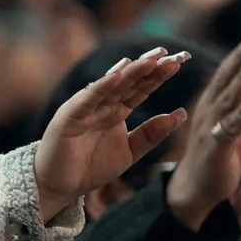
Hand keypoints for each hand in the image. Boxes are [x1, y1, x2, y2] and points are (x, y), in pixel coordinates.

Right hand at [34, 47, 190, 220]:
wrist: (60, 187)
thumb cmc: (90, 169)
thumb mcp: (129, 152)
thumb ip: (151, 134)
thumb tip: (180, 113)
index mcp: (117, 110)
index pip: (141, 87)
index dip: (159, 75)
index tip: (180, 61)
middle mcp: (102, 104)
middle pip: (129, 81)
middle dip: (150, 67)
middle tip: (172, 53)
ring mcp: (86, 108)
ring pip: (111, 85)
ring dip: (131, 71)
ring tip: (151, 59)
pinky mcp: (69, 116)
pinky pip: (87, 99)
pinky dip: (101, 87)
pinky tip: (117, 76)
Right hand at [167, 34, 240, 228]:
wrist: (199, 188)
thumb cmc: (223, 152)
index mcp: (215, 103)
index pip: (226, 76)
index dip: (239, 57)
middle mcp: (209, 112)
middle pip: (225, 83)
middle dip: (239, 62)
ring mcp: (211, 130)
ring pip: (228, 101)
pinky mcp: (216, 149)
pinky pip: (230, 127)